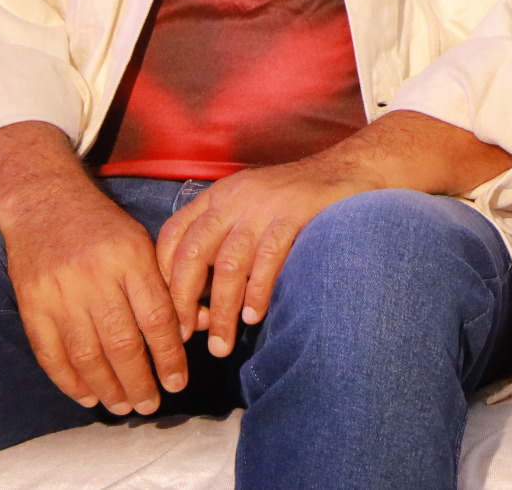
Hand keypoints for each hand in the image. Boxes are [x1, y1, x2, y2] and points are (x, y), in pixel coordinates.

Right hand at [2, 173, 188, 413]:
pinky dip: (69, 381)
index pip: (156, 318)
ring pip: (87, 355)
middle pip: (123, 343)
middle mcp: (95, 277)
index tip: (178, 382)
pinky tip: (87, 395)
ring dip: (107, 388)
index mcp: (130, 258)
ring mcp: (60, 293)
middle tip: (150, 405)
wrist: (44, 203)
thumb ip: (167, 283)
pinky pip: (51, 354)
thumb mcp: (143, 242)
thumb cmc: (102, 226)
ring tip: (123, 406)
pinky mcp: (32, 305)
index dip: (169, 356)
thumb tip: (200, 323)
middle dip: (140, 382)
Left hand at [156, 157, 361, 356]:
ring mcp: (264, 205)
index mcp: (217, 197)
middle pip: (192, 254)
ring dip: (222, 311)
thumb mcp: (249, 207)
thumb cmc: (294, 199)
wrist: (347, 168)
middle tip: (186, 336)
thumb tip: (200, 299)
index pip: (172, 236)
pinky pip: (267, 259)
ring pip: (229, 266)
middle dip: (184, 301)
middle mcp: (233, 198)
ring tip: (223, 344)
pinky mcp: (294, 213)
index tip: (170, 312)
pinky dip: (257, 293)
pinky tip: (254, 316)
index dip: (164, 277)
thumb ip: (224, 240)